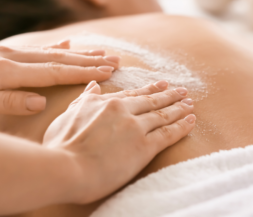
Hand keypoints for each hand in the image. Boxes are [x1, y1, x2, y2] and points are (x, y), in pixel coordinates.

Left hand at [0, 40, 119, 114]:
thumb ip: (7, 102)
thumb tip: (40, 103)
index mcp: (7, 72)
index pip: (56, 72)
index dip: (83, 72)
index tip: (107, 73)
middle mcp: (13, 57)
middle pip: (61, 58)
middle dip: (91, 60)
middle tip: (115, 60)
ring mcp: (9, 52)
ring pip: (53, 51)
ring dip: (79, 52)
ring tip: (101, 52)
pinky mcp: (4, 51)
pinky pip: (37, 48)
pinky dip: (56, 47)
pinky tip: (67, 44)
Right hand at [43, 80, 195, 203]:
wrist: (65, 167)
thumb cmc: (61, 144)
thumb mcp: (69, 114)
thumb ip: (84, 99)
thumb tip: (94, 85)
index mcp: (107, 103)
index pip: (133, 94)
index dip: (149, 89)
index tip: (161, 84)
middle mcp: (124, 111)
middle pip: (152, 101)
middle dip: (169, 95)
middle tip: (182, 90)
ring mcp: (135, 127)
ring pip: (162, 115)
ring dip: (178, 108)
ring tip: (190, 103)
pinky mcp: (144, 147)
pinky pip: (168, 134)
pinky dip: (182, 126)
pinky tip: (191, 120)